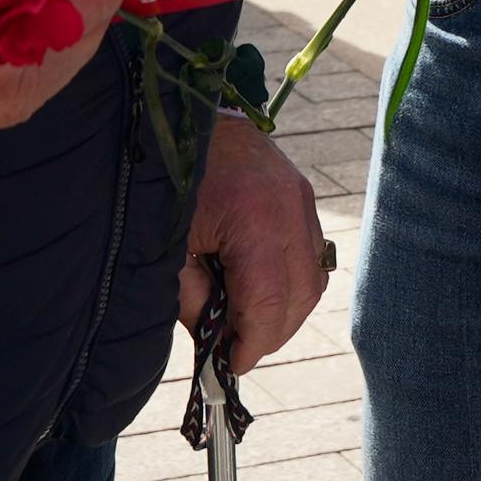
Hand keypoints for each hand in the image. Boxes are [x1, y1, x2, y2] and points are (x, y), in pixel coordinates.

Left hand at [180, 114, 330, 375]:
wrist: (189, 115)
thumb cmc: (172, 179)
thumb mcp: (169, 245)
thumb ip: (191, 297)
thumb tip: (214, 340)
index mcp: (253, 220)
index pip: (268, 304)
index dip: (251, 343)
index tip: (230, 365)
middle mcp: (289, 210)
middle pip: (298, 298)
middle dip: (269, 334)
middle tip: (235, 350)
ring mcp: (302, 202)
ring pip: (311, 282)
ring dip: (284, 313)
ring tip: (245, 323)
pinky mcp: (303, 198)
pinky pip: (311, 258)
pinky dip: (291, 285)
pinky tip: (260, 292)